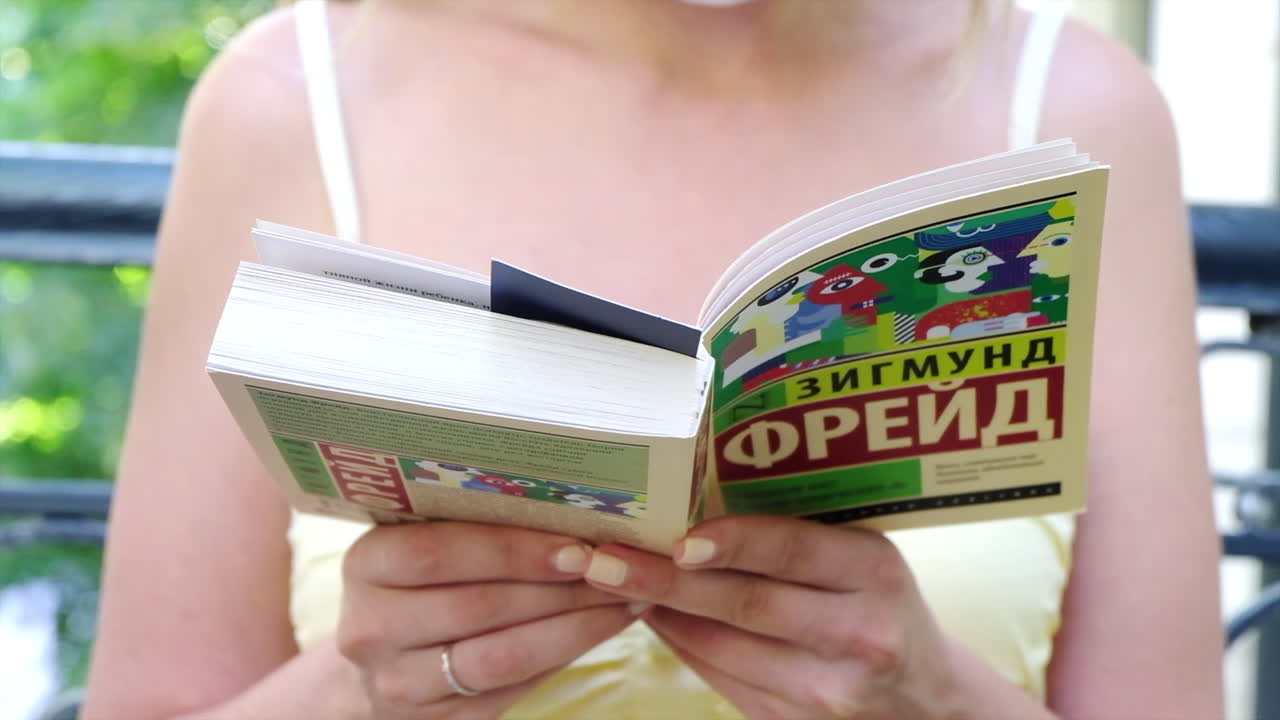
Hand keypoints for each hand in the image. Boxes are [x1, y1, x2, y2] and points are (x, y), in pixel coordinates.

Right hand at [338, 522, 638, 718]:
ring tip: (623, 602)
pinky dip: (562, 657)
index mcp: (365, 564)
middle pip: (478, 608)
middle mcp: (370, 629)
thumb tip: (570, 501)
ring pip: (501, 657)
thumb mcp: (423, 538)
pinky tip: (599, 631)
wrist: (384, 657)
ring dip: (573, 628)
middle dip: (559, 590)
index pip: (438, 553)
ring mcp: (398, 684)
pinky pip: (510, 689)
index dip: (512, 550)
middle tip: (617, 571)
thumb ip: (474, 521)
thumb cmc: (421, 579)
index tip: (578, 545)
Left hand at [581, 515, 963, 718]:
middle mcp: (859, 632)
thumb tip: (692, 511)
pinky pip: (723, 679)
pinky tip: (654, 617)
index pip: (794, 549)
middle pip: (748, 604)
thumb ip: (797, 538)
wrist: (927, 698)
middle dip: (667, 581)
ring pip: (726, 648)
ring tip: (613, 582)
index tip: (677, 538)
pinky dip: (682, 645)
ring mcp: (830, 688)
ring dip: (663, 613)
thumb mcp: (862, 558)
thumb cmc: (880, 603)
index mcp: (876, 571)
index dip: (734, 542)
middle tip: (605, 559)